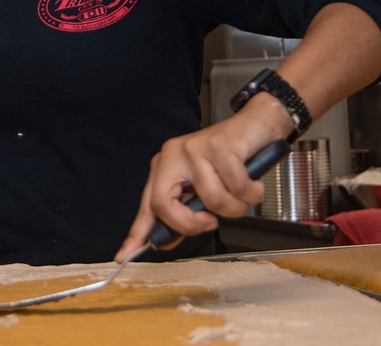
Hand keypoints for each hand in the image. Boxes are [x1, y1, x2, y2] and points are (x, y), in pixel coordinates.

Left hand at [115, 97, 289, 261]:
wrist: (256, 125)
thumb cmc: (231, 158)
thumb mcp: (203, 187)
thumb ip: (186, 210)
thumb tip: (169, 239)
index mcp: (164, 167)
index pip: (147, 205)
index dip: (137, 233)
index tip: (124, 255)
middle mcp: (173, 155)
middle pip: (164, 205)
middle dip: (190, 224)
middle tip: (210, 221)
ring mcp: (194, 149)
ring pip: (211, 201)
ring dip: (235, 207)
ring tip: (240, 192)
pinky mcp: (219, 146)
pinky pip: (237, 188)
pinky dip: (251, 192)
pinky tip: (251, 180)